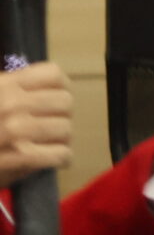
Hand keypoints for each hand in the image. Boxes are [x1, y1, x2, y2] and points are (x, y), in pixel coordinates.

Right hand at [0, 63, 71, 190]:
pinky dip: (62, 158)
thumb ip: (13, 91)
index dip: (62, 88)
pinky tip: (55, 159)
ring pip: (66, 128)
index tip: (57, 99)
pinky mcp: (20, 156)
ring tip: (53, 143)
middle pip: (65, 102)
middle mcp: (11, 103)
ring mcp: (16, 130)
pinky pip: (61, 153)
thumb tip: (50, 91)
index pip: (53, 74)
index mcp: (3, 85)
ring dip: (62, 138)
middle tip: (54, 126)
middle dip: (62, 115)